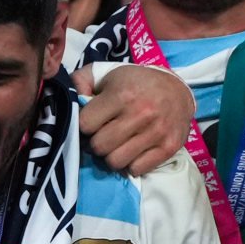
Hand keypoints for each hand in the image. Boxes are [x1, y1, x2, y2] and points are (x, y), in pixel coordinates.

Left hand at [78, 60, 193, 177]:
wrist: (177, 89)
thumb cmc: (135, 83)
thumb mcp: (106, 74)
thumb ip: (80, 82)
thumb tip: (67, 98)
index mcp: (121, 95)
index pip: (86, 124)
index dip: (84, 126)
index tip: (91, 123)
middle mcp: (140, 113)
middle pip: (99, 146)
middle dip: (96, 143)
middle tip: (103, 136)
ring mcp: (156, 132)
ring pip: (116, 161)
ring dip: (112, 156)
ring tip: (116, 145)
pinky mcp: (169, 147)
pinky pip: (137, 169)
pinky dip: (131, 164)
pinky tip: (133, 151)